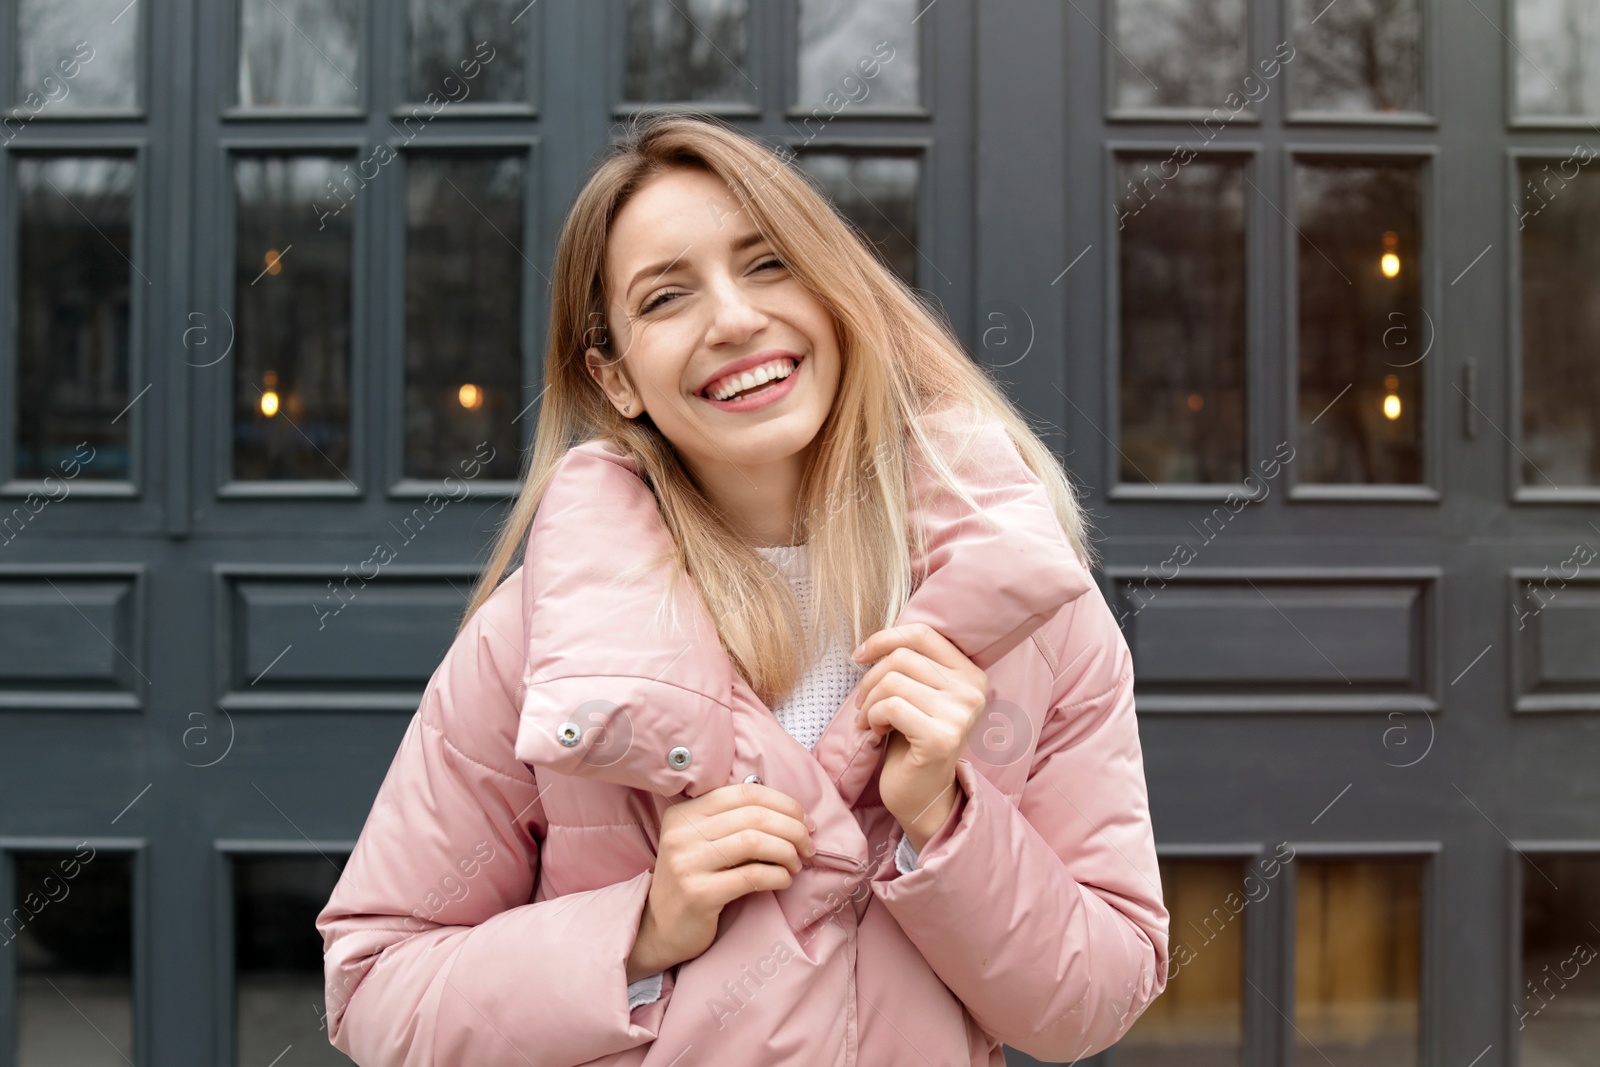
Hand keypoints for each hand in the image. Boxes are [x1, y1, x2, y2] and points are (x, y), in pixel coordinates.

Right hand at [627, 783, 815, 982]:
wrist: (660, 929)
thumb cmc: (694, 881)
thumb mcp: (703, 842)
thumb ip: (734, 823)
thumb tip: (793, 814)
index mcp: (685, 812)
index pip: (745, 793)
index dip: (784, 803)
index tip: (805, 821)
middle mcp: (682, 833)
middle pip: (754, 816)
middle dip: (792, 828)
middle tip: (809, 845)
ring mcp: (687, 863)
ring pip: (754, 842)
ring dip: (787, 852)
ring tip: (797, 864)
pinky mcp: (698, 893)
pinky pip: (750, 876)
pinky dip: (777, 876)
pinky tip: (784, 881)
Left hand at [850, 622, 988, 852]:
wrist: (922, 795)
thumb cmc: (912, 740)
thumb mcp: (917, 694)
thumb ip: (911, 665)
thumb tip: (875, 641)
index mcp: (971, 674)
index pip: (923, 634)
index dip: (884, 638)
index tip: (860, 655)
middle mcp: (973, 691)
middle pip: (903, 657)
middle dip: (870, 679)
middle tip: (862, 704)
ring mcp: (960, 714)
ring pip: (893, 681)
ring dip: (869, 702)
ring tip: (869, 720)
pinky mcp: (942, 737)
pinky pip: (891, 707)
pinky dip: (872, 717)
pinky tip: (875, 732)